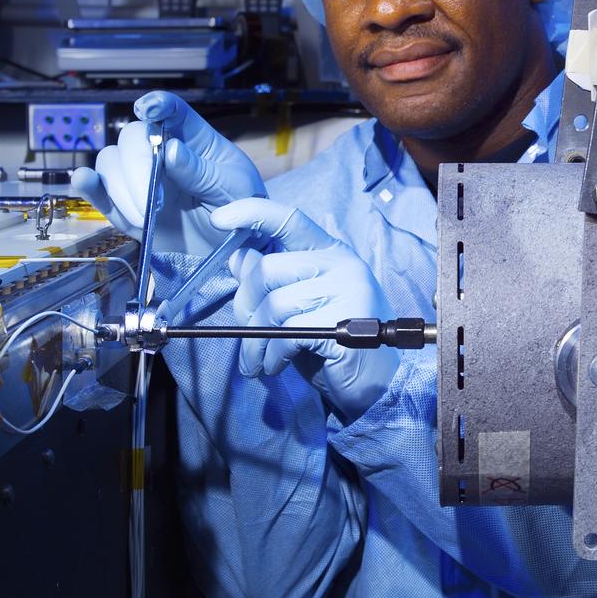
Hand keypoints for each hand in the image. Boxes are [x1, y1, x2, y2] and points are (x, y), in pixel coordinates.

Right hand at [71, 91, 264, 257]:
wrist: (233, 252)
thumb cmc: (241, 210)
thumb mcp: (234, 189)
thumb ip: (203, 172)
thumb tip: (172, 150)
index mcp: (195, 140)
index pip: (172, 112)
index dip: (157, 104)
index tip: (147, 109)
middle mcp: (163, 153)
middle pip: (132, 138)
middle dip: (137, 166)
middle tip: (155, 200)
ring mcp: (142, 179)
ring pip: (111, 163)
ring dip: (122, 188)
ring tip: (148, 218)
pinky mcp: (128, 208)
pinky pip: (100, 192)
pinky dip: (90, 187)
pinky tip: (86, 182)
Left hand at [212, 198, 400, 424]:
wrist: (377, 384)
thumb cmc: (336, 344)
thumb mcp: (299, 307)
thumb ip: (273, 281)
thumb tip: (238, 257)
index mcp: (331, 253)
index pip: (290, 219)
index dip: (252, 213)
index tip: (219, 219)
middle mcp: (342, 265)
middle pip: (269, 269)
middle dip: (245, 305)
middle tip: (245, 334)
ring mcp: (347, 291)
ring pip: (274, 305)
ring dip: (255, 340)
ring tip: (258, 360)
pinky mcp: (343, 324)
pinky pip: (286, 335)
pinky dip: (272, 355)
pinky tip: (276, 365)